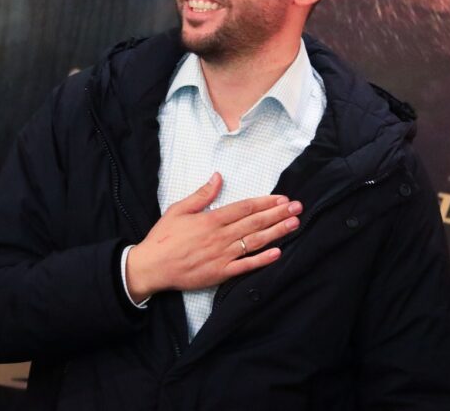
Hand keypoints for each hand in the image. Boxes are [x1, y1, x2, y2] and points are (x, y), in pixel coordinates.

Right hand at [125, 173, 300, 301]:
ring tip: (294, 225)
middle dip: (278, 214)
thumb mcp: (179, 209)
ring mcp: (222, 255)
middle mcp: (220, 236)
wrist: (151, 267)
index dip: (265, 202)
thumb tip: (218, 176)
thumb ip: (202, 194)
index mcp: (210, 219)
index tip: (282, 198)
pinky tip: (278, 253)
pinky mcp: (220, 273)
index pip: (244, 208)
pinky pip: (246, 266)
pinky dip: (262, 260)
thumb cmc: (163, 238)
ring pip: (254, 242)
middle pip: (254, 223)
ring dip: (276, 232)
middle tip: (297, 208)